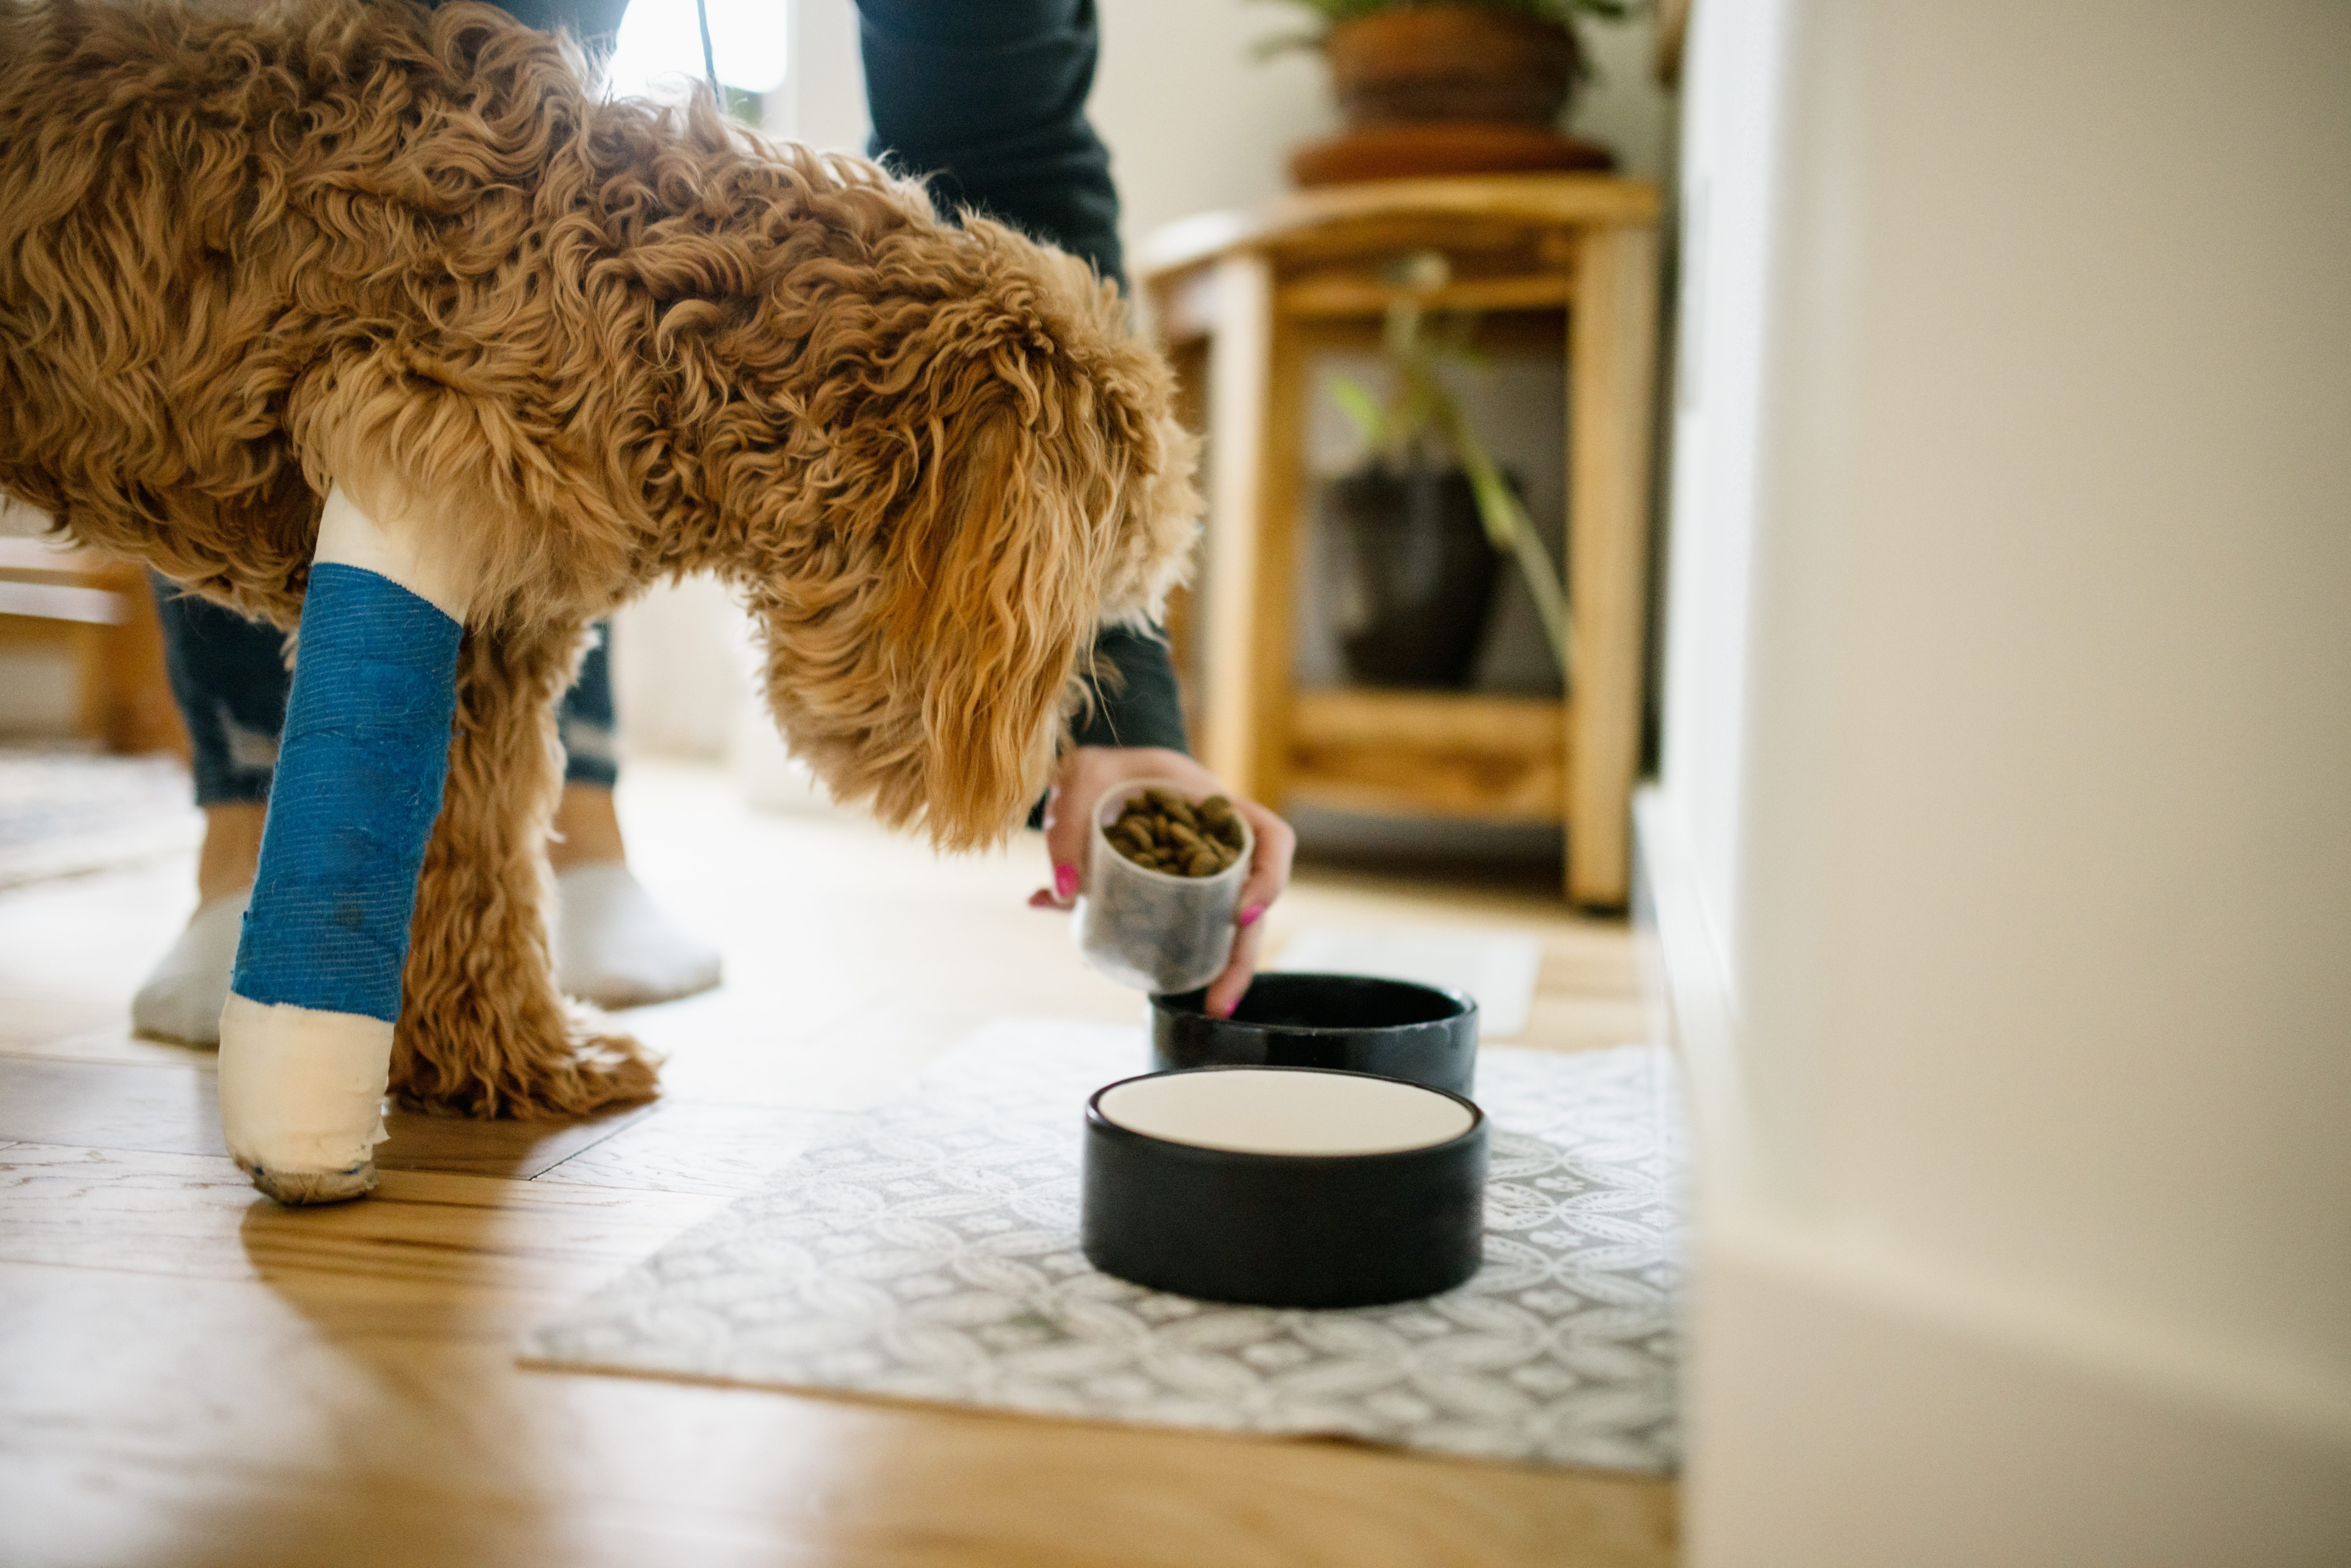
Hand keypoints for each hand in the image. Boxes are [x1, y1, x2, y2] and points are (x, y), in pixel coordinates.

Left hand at [1030, 746, 1295, 1018]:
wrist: (1100, 773)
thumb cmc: (1104, 766)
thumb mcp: (1082, 777)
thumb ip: (1068, 827)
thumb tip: (1059, 894)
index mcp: (1217, 808)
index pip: (1271, 838)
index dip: (1270, 877)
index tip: (1241, 914)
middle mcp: (1220, 848)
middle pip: (1252, 904)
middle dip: (1241, 958)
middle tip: (1218, 1004)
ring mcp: (1201, 877)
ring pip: (1222, 929)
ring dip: (1215, 970)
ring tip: (1202, 1010)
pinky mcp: (1173, 900)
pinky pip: (1179, 932)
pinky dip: (1159, 957)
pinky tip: (1133, 976)